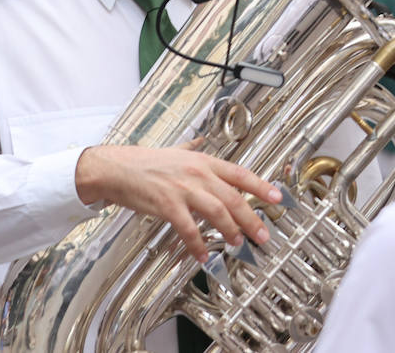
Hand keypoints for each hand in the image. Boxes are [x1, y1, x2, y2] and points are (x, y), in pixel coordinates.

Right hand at [74, 143, 281, 263]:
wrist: (116, 168)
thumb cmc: (144, 161)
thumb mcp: (174, 149)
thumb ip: (190, 147)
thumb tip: (199, 141)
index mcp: (202, 160)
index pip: (239, 173)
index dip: (261, 186)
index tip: (277, 197)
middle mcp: (197, 173)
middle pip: (233, 197)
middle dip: (252, 218)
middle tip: (263, 234)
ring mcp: (183, 189)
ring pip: (217, 212)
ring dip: (231, 231)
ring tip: (238, 244)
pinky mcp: (167, 205)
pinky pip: (188, 229)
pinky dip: (198, 244)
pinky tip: (203, 254)